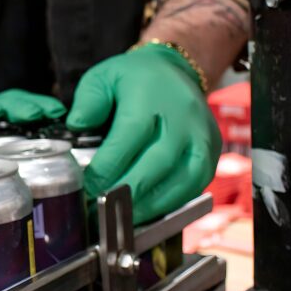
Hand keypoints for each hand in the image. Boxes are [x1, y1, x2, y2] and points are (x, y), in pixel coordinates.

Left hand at [66, 44, 219, 223]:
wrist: (177, 71)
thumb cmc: (136, 79)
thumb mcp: (104, 78)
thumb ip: (87, 103)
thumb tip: (77, 128)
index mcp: (150, 100)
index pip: (127, 141)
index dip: (106, 169)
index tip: (88, 188)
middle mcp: (182, 120)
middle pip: (156, 166)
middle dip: (127, 194)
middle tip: (104, 211)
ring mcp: (202, 138)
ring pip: (181, 183)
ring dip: (151, 206)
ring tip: (125, 219)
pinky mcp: (212, 154)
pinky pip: (195, 186)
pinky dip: (172, 204)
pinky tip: (150, 211)